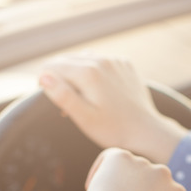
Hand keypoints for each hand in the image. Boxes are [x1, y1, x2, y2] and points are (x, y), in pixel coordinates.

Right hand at [39, 53, 187, 163]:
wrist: (147, 131)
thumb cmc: (113, 129)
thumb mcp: (84, 118)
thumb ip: (62, 95)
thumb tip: (43, 76)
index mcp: (88, 72)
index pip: (51, 66)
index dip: (46, 83)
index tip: (55, 102)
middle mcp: (102, 60)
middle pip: (66, 60)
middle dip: (61, 78)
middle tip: (69, 104)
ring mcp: (115, 60)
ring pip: (83, 59)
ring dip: (77, 74)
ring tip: (84, 98)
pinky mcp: (125, 64)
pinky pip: (101, 62)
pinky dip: (95, 73)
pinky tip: (101, 92)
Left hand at [65, 148, 186, 190]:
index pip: (162, 190)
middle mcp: (165, 174)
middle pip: (147, 177)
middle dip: (134, 188)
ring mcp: (144, 163)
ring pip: (129, 167)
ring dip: (119, 179)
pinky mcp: (122, 157)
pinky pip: (110, 158)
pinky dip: (101, 170)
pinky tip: (92, 186)